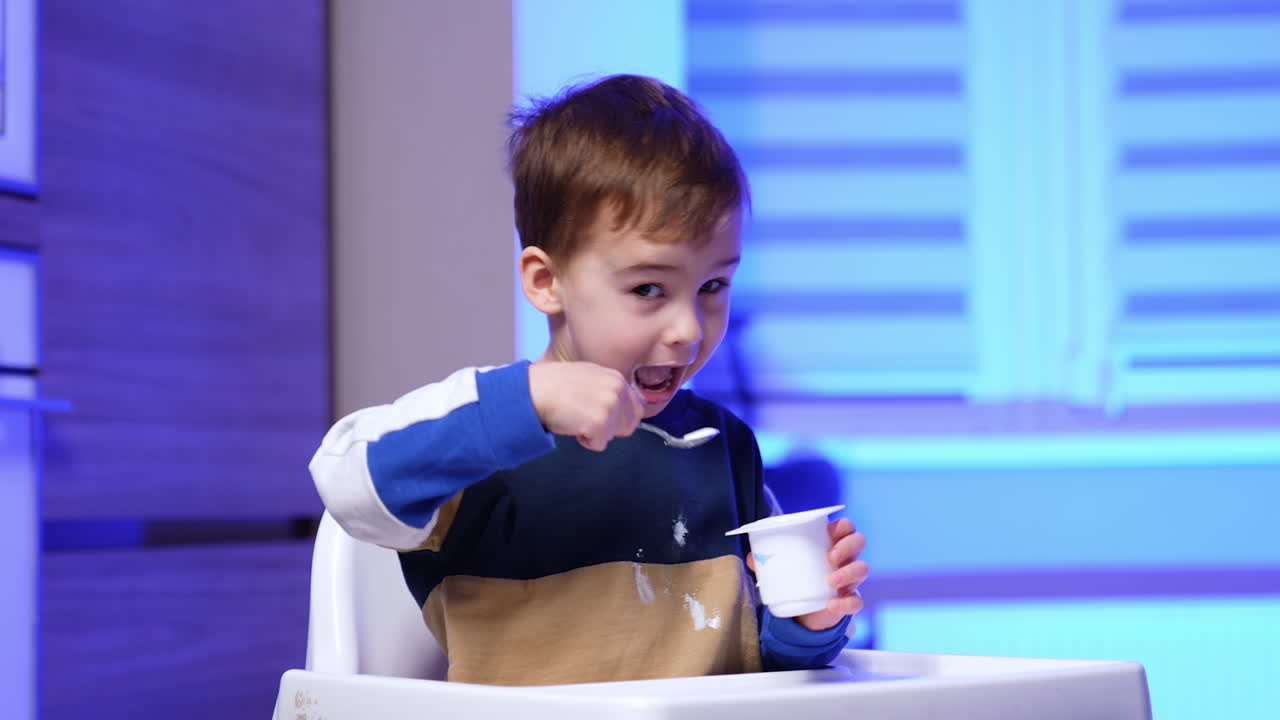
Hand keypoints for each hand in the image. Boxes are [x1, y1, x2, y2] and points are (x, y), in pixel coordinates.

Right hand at [528, 361, 644, 450]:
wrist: (535, 390)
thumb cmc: (554, 384)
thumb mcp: (588, 376)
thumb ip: (608, 388)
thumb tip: (620, 406)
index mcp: (616, 378)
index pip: (637, 408)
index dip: (620, 418)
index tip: (603, 419)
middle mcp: (617, 390)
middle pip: (628, 425)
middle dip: (610, 428)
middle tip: (587, 418)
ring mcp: (610, 406)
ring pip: (613, 435)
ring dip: (596, 433)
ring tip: (577, 417)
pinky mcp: (599, 422)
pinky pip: (599, 444)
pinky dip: (585, 441)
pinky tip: (573, 425)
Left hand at [747, 517, 867, 630]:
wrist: (804, 609)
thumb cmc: (797, 577)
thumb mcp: (782, 568)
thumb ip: (766, 562)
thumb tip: (750, 558)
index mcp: (832, 542)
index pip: (846, 527)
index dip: (843, 526)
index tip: (830, 532)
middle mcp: (846, 558)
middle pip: (859, 542)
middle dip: (848, 546)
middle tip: (830, 557)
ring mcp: (851, 578)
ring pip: (862, 569)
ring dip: (848, 572)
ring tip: (830, 581)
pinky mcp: (850, 599)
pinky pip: (857, 600)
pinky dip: (846, 603)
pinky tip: (832, 604)